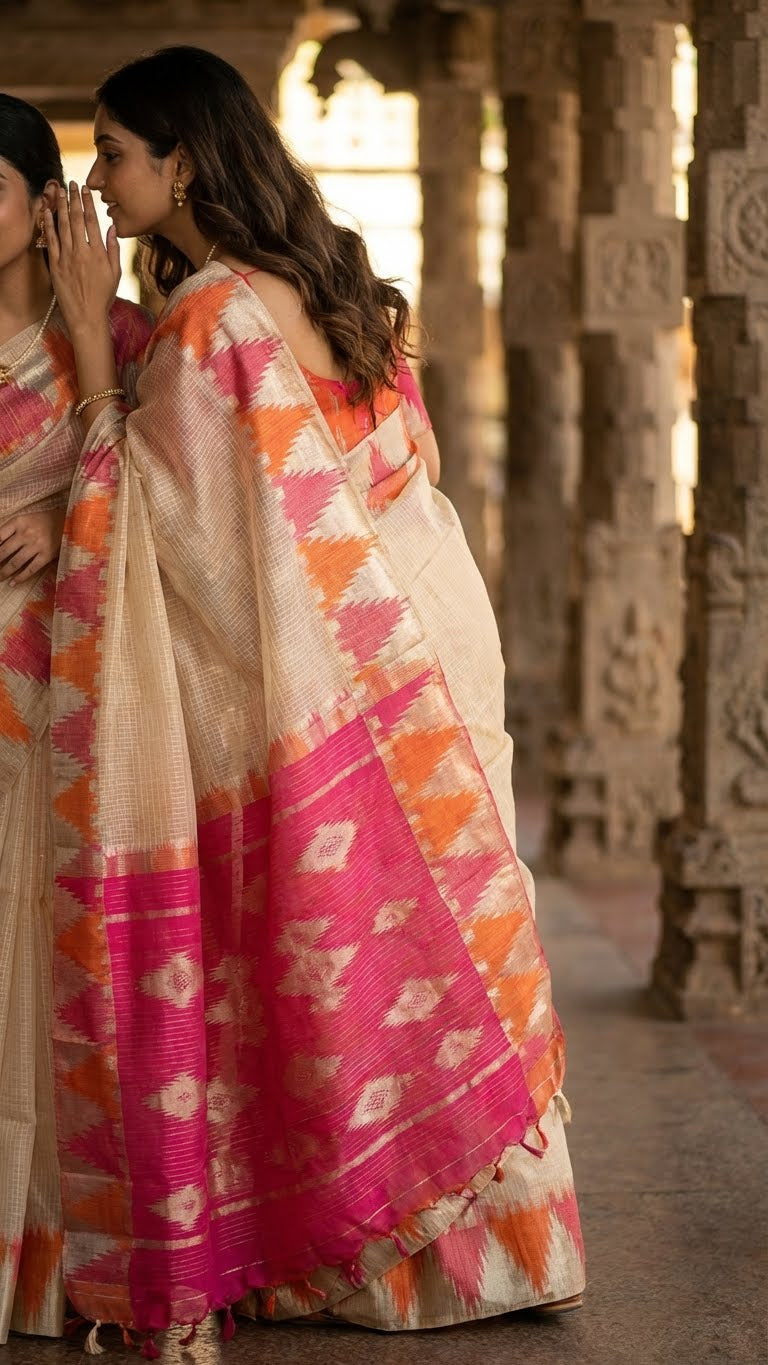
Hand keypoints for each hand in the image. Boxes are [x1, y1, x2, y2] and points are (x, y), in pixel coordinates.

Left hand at [0, 507, 65, 583]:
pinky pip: (31, 569)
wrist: (67, 521)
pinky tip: (13, 583)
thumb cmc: (43, 521)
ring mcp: (36, 545)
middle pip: (4, 551)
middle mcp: (26, 534)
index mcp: (18, 522)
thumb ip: (11, 530)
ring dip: (4, 572)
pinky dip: (21, 577)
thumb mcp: (25, 519)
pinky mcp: (46, 555)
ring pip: (15, 562)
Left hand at [44, 182, 120, 334]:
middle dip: (72, 199)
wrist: (87, 317)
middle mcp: (82, 252)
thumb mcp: (116, 273)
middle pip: (75, 219)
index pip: (91, 221)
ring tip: (59, 191)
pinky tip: (47, 212)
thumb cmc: (103, 297)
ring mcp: (67, 258)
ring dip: (60, 206)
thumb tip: (112, 228)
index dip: (87, 202)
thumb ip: (114, 249)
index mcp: (98, 253)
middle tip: (70, 183)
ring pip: (62, 226)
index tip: (84, 189)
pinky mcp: (56, 265)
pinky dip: (48, 224)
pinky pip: (51, 240)